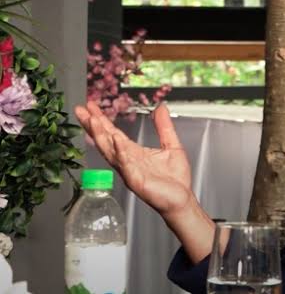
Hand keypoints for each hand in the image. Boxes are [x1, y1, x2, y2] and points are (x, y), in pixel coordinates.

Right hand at [75, 101, 193, 216]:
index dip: (102, 120)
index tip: (91, 106)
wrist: (182, 199)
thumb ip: (164, 126)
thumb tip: (161, 107)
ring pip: (111, 152)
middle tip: (81, 110)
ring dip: (101, 136)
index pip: (113, 133)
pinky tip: (117, 140)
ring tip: (93, 120)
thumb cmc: (175, 178)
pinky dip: (121, 152)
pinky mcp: (137, 181)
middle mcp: (127, 161)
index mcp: (133, 153)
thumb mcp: (171, 145)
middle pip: (106, 141)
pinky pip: (127, 165)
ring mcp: (129, 171)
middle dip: (93, 125)